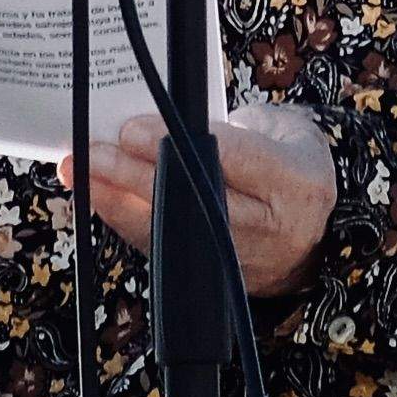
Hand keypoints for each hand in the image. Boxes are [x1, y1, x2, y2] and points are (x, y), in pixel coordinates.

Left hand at [71, 100, 335, 298]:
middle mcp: (270, 228)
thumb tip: (158, 117)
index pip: (231, 160)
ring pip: (169, 233)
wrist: (317, 232)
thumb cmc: (291, 163)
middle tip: (92, 150)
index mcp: (295, 182)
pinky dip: (124, 221)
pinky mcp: (214, 278)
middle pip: (192, 201)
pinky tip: (96, 196)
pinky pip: (161, 250)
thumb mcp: (278, 131)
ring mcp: (241, 261)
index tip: (132, 129)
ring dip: (115, 202)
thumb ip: (227, 127)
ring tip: (78, 171)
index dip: (177, 146)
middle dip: (133, 176)